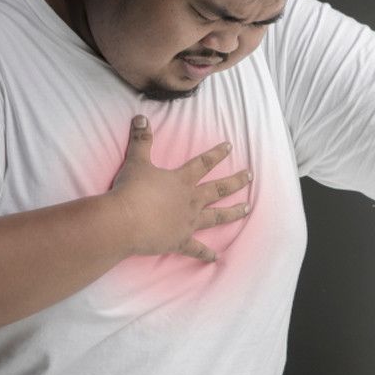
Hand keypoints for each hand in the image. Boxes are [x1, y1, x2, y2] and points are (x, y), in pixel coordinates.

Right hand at [106, 115, 250, 261]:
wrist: (124, 222)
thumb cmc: (131, 190)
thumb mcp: (136, 161)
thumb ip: (141, 140)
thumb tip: (140, 116)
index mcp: (182, 181)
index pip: (203, 163)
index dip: (217, 153)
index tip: (230, 146)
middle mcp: (190, 201)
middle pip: (218, 189)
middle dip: (235, 181)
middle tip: (250, 176)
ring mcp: (188, 223)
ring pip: (217, 217)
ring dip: (233, 213)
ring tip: (248, 208)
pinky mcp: (179, 242)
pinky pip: (196, 249)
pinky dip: (206, 254)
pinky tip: (217, 258)